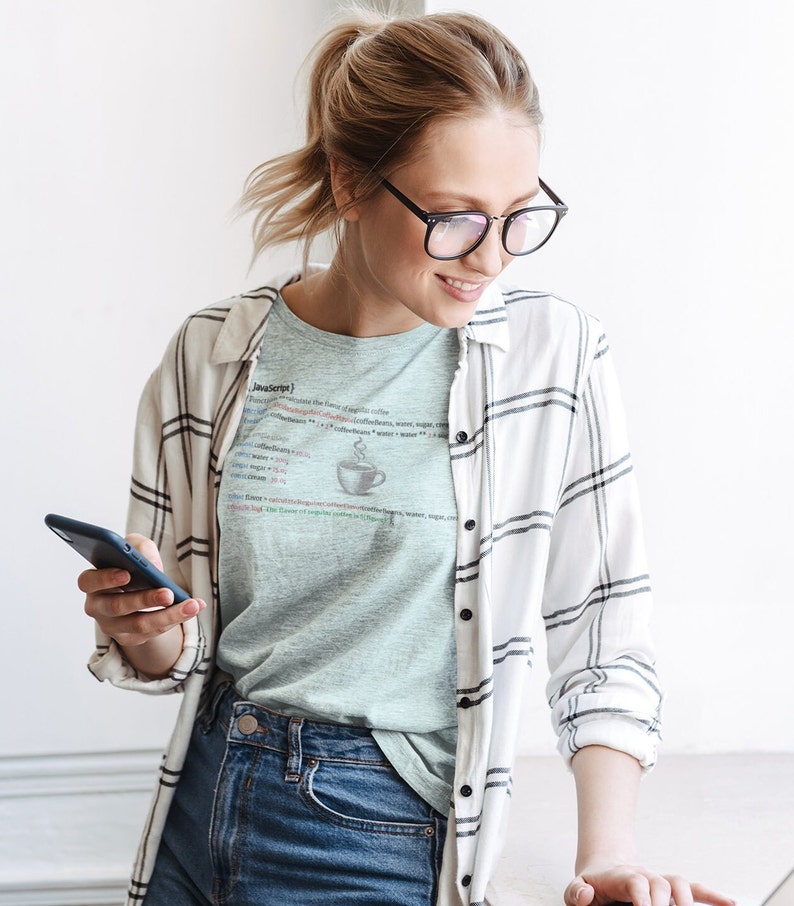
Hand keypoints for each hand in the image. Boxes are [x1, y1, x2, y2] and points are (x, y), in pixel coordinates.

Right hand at [80, 533, 204, 676]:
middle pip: (117, 606)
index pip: (88, 581)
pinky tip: (193, 608)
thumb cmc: (131, 565)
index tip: (126, 574)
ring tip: (191, 605)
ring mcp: (112, 626)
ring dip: (169, 615)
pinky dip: (176, 619)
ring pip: (140, 624)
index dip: (105, 578)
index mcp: (92, 582)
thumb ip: (139, 547)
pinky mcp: (130, 638)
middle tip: (168, 593)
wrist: (137, 590)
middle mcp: (97, 607)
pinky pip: (153, 632)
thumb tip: (152, 565)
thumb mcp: (134, 548)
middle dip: (144, 599)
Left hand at [564, 864, 735, 905]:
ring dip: (688, 899)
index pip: (636, 882)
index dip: (643, 897)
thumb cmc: (591, 886)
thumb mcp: (576, 888)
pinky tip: (729, 904)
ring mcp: (659, 882)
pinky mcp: (671, 890)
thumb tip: (587, 893)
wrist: (603, 869)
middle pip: (660, 884)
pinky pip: (695, 889)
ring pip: (679, 883)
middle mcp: (645, 876)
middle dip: (666, 903)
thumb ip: (576, 892)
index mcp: (622, 877)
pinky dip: (712, 896)